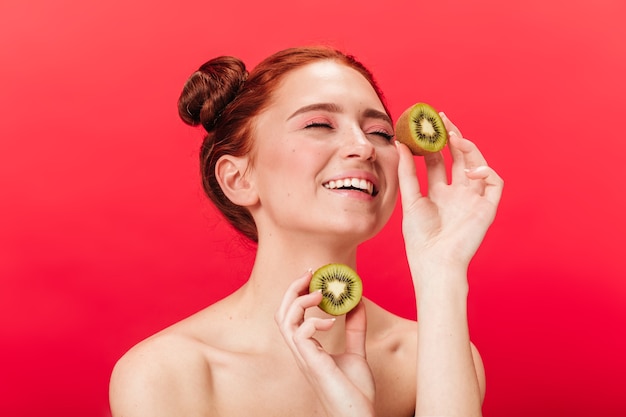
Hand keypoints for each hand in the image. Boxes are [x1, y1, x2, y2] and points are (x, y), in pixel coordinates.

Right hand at [275, 271, 375, 416]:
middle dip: (292, 289)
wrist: (357, 416)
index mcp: (307, 347)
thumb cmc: (354, 392)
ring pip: (285, 320)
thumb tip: (357, 303)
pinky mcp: (312, 363)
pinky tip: (332, 322)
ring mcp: (304, 357)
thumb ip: (354, 329)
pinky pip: (301, 334)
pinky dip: (314, 321)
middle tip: (310, 273)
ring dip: (300, 300)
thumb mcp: (356, 353)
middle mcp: (301, 350)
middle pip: (282, 313)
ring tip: (320, 294)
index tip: (313, 276)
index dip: (298, 292)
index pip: (292, 314)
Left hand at [396, 113, 503, 270]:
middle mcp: (457, 193)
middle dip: (452, 137)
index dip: (434, 143)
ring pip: (477, 164)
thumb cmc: (420, 238)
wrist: (434, 262)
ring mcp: (473, 199)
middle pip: (459, 158)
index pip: (439, 161)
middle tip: (442, 119)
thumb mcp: (410, 199)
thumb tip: (399, 143)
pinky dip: (487, 172)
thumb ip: (407, 172)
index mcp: (438, 193)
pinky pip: (495, 183)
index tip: (426, 126)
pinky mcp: (487, 208)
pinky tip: (470, 170)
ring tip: (455, 137)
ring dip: (468, 148)